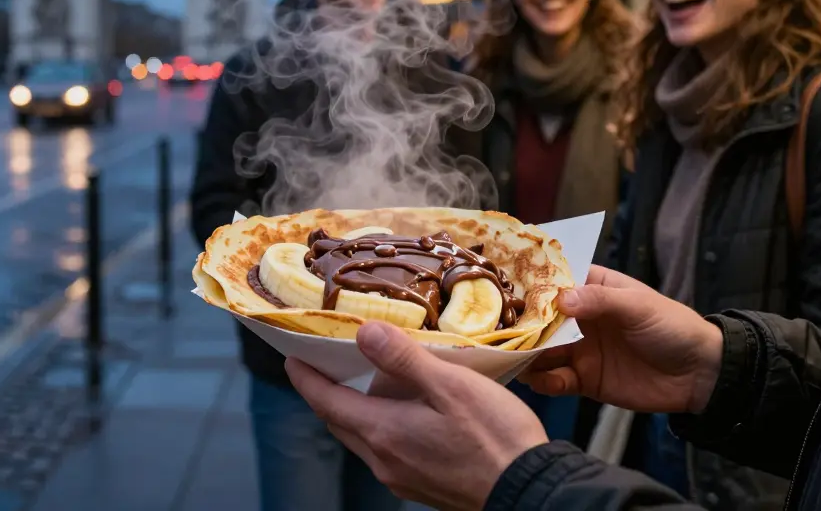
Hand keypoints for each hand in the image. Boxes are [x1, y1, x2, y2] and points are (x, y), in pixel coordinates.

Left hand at [286, 322, 548, 510]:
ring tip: (366, 381)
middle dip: (327, 393)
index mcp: (383, 432)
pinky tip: (404, 412)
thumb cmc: (494, 436)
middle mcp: (383, 460)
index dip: (305, 378)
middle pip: (340, 421)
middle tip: (324, 364)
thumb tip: (364, 332)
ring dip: (357, 410)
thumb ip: (404, 359)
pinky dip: (381, 427)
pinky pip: (386, 452)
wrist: (529, 489)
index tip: (291, 358)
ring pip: (363, 438)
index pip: (326, 401)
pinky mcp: (421, 486)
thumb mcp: (450, 385)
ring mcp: (401, 477)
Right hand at [519, 265, 722, 414]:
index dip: (529, 283)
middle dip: (519, 324)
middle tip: (495, 329)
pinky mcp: (584, 380)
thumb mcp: (638, 306)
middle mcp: (580, 318)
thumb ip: (598, 301)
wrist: (700, 375)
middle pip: (540, 319)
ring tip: (509, 358)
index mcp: (593, 289)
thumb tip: (559, 300)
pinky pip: (556, 381)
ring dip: (526, 354)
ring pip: (541, 351)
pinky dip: (544, 381)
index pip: (554, 282)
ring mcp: (579, 350)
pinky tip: (538, 380)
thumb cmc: (672, 327)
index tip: (502, 285)